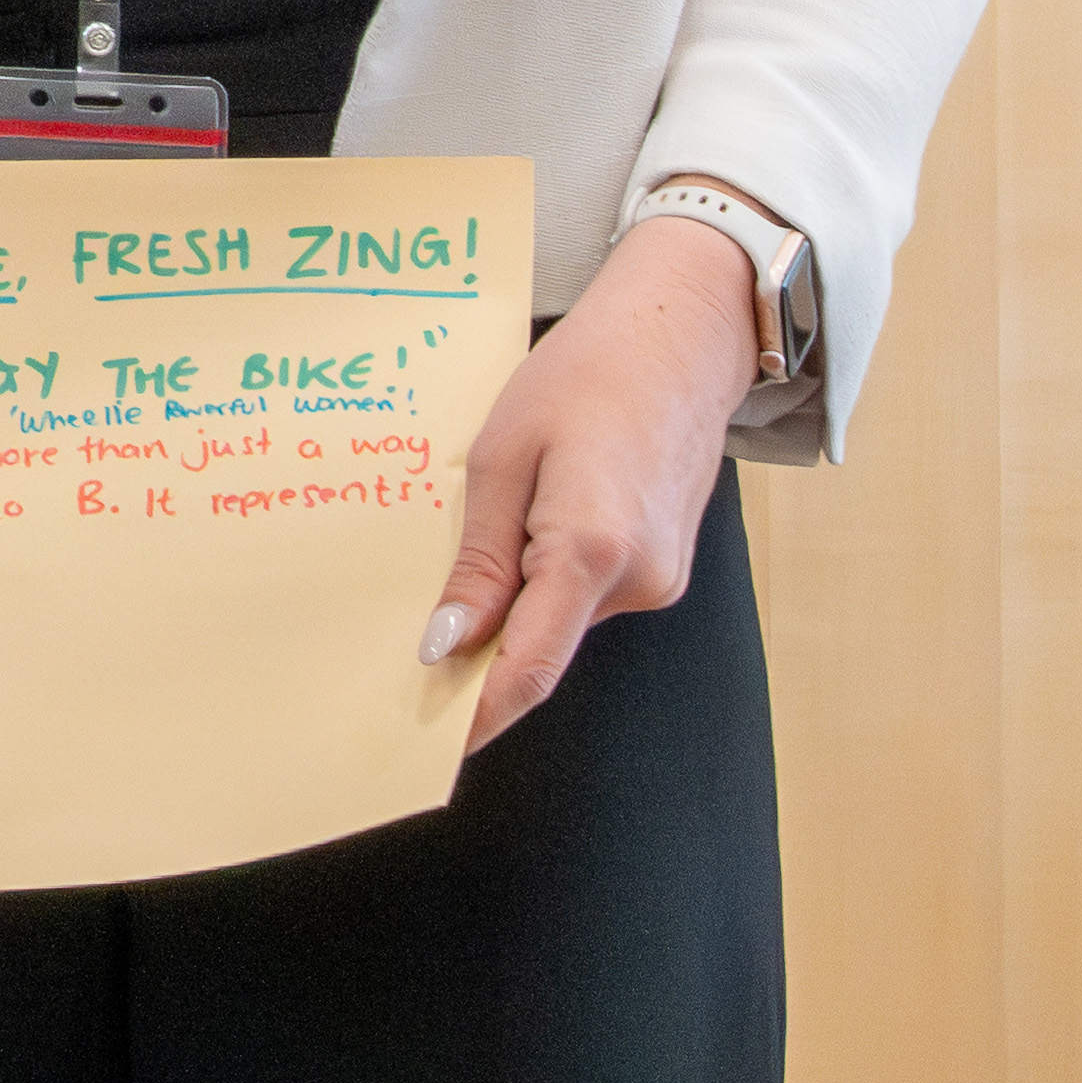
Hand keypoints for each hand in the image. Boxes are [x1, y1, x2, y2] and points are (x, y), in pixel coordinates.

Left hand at [423, 219, 752, 743]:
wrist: (678, 338)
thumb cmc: (584, 379)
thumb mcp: (502, 459)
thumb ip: (478, 563)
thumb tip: (446, 647)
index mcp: (592, 553)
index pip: (528, 670)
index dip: (476, 716)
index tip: (428, 744)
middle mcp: (639, 582)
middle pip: (541, 646)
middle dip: (479, 650)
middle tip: (404, 640)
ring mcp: (659, 579)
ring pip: (561, 619)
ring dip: (512, 604)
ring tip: (474, 539)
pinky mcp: (662, 568)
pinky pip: (586, 595)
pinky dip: (545, 582)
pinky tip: (522, 528)